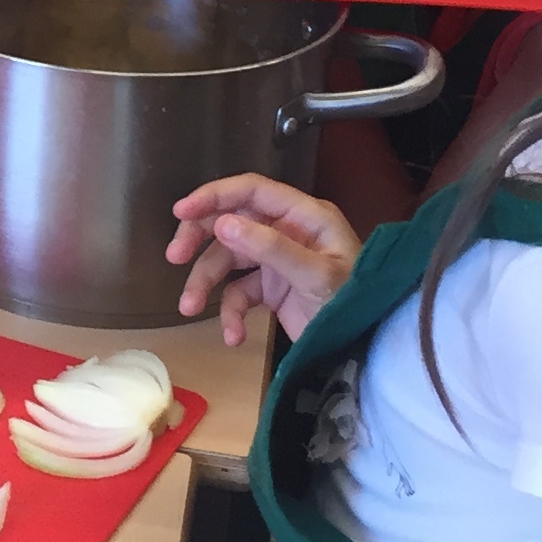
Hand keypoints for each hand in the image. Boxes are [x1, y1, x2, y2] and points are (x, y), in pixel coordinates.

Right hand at [167, 172, 360, 344]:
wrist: (367, 350)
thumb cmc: (352, 303)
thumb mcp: (315, 275)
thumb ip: (271, 248)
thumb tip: (222, 224)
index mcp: (303, 216)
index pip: (251, 191)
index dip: (214, 196)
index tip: (182, 212)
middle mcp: (287, 231)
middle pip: (230, 222)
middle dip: (200, 239)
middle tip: (175, 256)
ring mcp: (277, 261)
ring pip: (227, 260)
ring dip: (204, 283)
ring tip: (188, 308)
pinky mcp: (271, 289)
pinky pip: (238, 293)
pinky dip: (230, 314)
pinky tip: (233, 336)